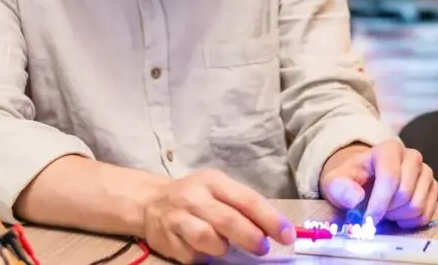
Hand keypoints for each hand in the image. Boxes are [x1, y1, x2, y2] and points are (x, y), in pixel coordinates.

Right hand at [141, 169, 294, 262]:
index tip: (287, 235)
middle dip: (251, 237)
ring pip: (207, 239)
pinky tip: (206, 251)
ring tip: (227, 248)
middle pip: (228, 220)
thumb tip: (274, 228)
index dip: (270, 219)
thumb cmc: (196, 195)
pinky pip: (191, 255)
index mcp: (214, 181)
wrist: (151, 202)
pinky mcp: (166, 240)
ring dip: (223, 248)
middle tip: (262, 248)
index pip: (247, 199)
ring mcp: (178, 219)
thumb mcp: (219, 189)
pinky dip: (204, 257)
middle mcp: (195, 197)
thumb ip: (243, 205)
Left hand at [319, 140, 437, 228]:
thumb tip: (356, 198)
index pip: (390, 176)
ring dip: (399, 216)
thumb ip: (341, 189)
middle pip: (405, 192)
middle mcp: (411, 156)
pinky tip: (399, 217)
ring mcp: (425, 171)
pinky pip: (428, 212)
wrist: (363, 182)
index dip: (379, 203)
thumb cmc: (350, 182)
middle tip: (375, 212)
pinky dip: (412, 221)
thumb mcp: (335, 183)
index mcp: (388, 149)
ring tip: (386, 212)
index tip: (368, 220)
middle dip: (387, 210)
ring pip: (418, 204)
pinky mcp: (433, 187)